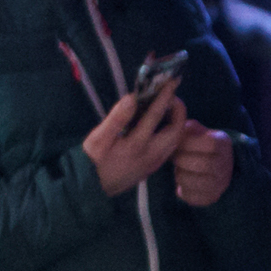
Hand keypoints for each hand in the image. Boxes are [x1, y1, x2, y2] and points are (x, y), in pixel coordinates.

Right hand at [80, 82, 186, 196]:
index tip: (171, 82)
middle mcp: (152, 153)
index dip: (164, 96)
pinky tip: (163, 123)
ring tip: (168, 106)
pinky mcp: (154, 166)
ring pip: (176, 139)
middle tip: (171, 95)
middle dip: (178, 110)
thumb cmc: (92, 160)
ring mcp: (156, 161)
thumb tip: (132, 98)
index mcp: (136, 144)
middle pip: (176, 129)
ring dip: (176, 121)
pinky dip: (171, 131)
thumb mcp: (97, 139)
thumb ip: (116, 119)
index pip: (155, 115)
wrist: (92, 189)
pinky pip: (171, 146)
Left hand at [172, 122, 233, 206]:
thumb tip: (178, 127)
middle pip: (202, 163)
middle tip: (175, 158)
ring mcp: (220, 183)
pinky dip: (182, 190)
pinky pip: (191, 196)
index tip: (178, 144)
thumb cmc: (199, 146)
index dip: (188, 144)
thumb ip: (188, 128)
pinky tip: (184, 182)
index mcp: (224, 144)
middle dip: (180, 159)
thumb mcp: (197, 132)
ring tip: (180, 170)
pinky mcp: (211, 197)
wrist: (215, 167)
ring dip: (179, 174)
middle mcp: (226, 165)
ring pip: (192, 180)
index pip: (209, 144)